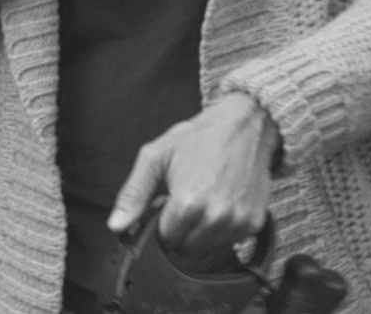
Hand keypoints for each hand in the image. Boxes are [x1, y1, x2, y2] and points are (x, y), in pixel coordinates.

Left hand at [107, 92, 280, 262]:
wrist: (248, 122)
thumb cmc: (204, 135)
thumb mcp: (158, 155)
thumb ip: (134, 193)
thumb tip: (117, 225)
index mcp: (187, 202)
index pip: (165, 239)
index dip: (164, 221)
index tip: (171, 203)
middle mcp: (215, 216)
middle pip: (186, 248)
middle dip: (182, 229)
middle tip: (189, 200)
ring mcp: (237, 221)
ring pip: (208, 248)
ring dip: (203, 231)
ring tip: (207, 198)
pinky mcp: (254, 222)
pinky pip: (230, 241)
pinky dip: (224, 228)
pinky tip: (224, 201)